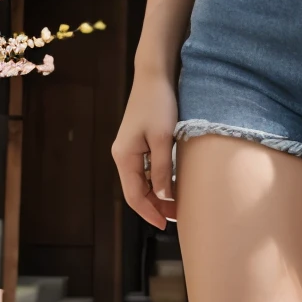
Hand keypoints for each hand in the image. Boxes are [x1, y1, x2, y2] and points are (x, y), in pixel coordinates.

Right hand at [111, 69, 178, 230]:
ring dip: (157, 194)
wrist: (154, 76)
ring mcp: (129, 149)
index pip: (134, 195)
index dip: (149, 212)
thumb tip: (162, 195)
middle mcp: (123, 155)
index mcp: (125, 157)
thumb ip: (161, 169)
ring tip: (178, 205)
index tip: (166, 225)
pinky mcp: (138, 142)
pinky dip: (157, 181)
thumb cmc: (159, 104)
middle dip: (155, 206)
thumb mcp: (162, 138)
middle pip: (136, 191)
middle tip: (178, 217)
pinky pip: (145, 170)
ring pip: (141, 181)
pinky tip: (172, 184)